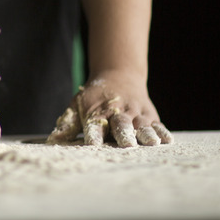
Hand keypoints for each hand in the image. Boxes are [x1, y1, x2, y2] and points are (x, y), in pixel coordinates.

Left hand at [47, 71, 172, 146]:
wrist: (119, 75)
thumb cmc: (94, 98)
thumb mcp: (77, 106)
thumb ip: (68, 124)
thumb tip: (53, 140)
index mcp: (98, 113)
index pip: (95, 125)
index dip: (94, 135)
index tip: (93, 143)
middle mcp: (118, 113)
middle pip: (121, 124)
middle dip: (124, 134)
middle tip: (127, 144)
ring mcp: (136, 114)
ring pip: (141, 124)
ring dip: (146, 134)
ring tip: (151, 143)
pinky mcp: (150, 115)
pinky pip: (157, 124)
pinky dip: (162, 132)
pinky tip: (167, 141)